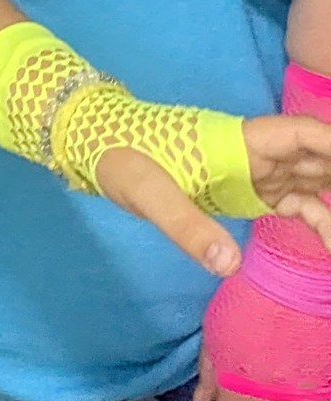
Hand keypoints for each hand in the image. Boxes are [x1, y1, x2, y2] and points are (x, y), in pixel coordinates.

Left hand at [91, 114, 330, 277]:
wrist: (94, 147)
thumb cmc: (120, 155)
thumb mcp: (146, 191)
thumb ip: (185, 226)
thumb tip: (229, 265)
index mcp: (238, 142)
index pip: (301, 134)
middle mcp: (256, 155)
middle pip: (319, 159)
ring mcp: (254, 175)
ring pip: (314, 183)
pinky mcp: (246, 193)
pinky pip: (297, 206)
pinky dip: (322, 222)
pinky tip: (330, 243)